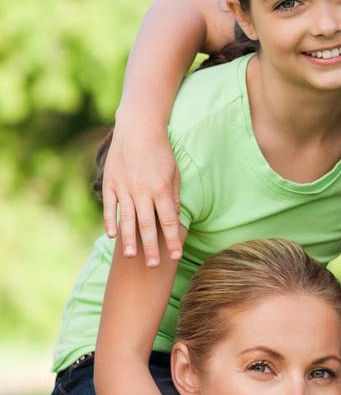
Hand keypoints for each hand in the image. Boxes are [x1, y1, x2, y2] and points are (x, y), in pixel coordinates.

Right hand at [102, 117, 185, 266]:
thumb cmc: (161, 150)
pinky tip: (112, 236)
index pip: (169, 220)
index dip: (173, 239)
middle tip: (153, 266)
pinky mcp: (110, 183)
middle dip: (152, 247)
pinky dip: (110, 221)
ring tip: (133, 257)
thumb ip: (174, 195)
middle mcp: (143, 190)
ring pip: (127, 219)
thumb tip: (174, 217)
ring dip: (130, 240)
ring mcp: (124, 187)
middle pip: (148, 225)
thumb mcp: (174, 171)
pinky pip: (110, 206)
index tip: (176, 255)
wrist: (138, 128)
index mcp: (162, 188)